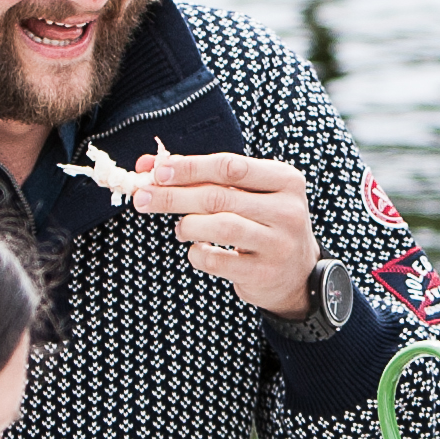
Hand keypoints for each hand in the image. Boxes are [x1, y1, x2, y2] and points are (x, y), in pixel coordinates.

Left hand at [124, 151, 323, 317]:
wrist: (297, 273)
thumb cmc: (263, 223)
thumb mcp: (248, 194)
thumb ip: (206, 178)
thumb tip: (150, 165)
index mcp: (285, 180)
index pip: (230, 167)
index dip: (190, 168)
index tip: (157, 170)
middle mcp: (287, 210)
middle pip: (218, 196)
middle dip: (173, 196)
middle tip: (142, 197)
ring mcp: (277, 243)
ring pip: (219, 226)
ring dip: (187, 224)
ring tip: (180, 228)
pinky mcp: (263, 273)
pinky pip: (216, 260)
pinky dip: (197, 253)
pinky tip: (197, 249)